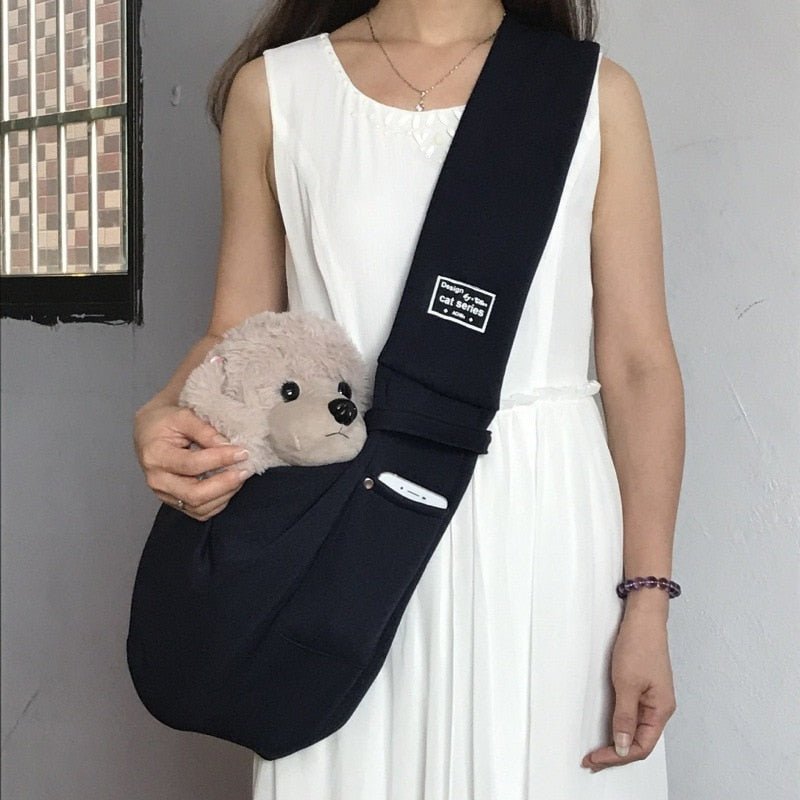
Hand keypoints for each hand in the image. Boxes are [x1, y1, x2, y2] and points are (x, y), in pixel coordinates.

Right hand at [134, 402, 252, 521]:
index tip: (241, 452)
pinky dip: (219, 502)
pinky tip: (230, 486)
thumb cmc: (165, 421)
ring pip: (200, 507)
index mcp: (156, 456)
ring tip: (240, 475)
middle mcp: (157, 480)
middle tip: (245, 469)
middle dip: (225, 484)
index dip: (220, 460)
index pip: (191, 464)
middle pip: (194, 494)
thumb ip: (205, 431)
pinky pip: (200, 512)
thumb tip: (229, 447)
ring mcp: (165, 495)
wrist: (149, 431)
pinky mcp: (174, 502)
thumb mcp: (183, 415)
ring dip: (226, 493)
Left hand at [581, 604, 675, 771]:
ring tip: (598, 751)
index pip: (640, 746)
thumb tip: (621, 746)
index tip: (595, 759)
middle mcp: (659, 707)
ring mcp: (652, 697)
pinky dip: (619, 726)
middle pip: (639, 741)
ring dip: (617, 741)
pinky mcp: (644, 687)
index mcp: (661, 710)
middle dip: (616, 754)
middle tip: (592, 760)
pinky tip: (608, 729)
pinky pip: (633, 715)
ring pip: (636, 730)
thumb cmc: (640, 644)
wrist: (643, 617)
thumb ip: (624, 717)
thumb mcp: (627, 684)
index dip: (617, 757)